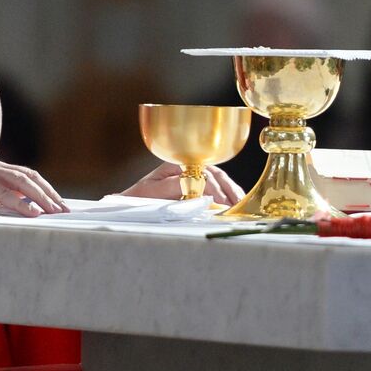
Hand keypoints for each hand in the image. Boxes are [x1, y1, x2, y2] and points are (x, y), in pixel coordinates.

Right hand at [0, 159, 67, 216]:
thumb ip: (1, 207)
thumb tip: (32, 215)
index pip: (27, 178)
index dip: (46, 191)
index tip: (61, 206)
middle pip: (28, 177)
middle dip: (49, 193)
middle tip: (64, 211)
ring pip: (20, 182)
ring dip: (40, 197)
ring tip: (54, 212)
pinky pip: (3, 192)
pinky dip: (20, 203)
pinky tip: (34, 213)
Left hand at [119, 163, 245, 205]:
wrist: (130, 204)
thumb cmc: (138, 197)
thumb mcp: (152, 191)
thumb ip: (173, 186)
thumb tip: (195, 185)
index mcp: (176, 165)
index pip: (201, 173)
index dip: (212, 188)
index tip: (220, 202)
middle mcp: (186, 167)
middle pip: (214, 174)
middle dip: (227, 189)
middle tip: (235, 205)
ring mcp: (192, 175)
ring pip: (218, 179)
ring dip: (231, 191)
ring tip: (240, 204)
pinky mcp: (196, 185)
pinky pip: (216, 187)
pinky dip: (227, 194)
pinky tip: (235, 201)